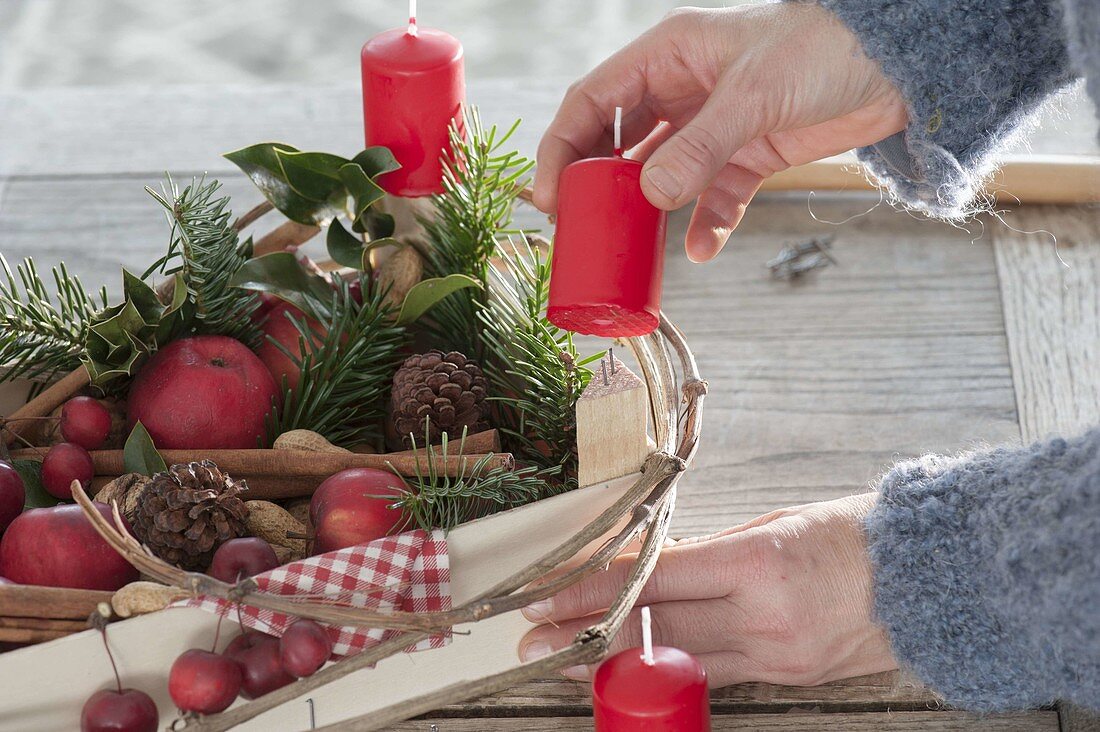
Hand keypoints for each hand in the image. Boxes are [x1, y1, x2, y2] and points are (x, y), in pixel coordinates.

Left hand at [518, 493, 897, 686]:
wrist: (933, 579)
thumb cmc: (855, 535)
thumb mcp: (775, 523)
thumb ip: (709, 550)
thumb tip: (649, 565)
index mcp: (761, 563)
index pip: (656, 578)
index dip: (594, 590)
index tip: (547, 596)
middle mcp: (766, 617)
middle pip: (655, 627)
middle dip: (586, 634)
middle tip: (534, 642)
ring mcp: (778, 656)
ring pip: (677, 663)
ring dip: (616, 664)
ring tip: (565, 663)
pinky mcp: (789, 678)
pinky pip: (715, 675)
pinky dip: (667, 672)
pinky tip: (632, 671)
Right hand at [533, 3, 905, 261]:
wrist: (898, 65)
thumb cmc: (825, 51)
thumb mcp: (753, 97)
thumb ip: (698, 147)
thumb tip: (649, 196)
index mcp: (668, 56)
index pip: (592, 102)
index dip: (561, 147)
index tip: (548, 196)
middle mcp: (682, 89)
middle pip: (617, 142)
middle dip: (597, 185)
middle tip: (581, 228)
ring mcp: (713, 125)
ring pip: (660, 175)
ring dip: (646, 212)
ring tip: (630, 249)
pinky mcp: (747, 154)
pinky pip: (713, 196)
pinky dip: (705, 223)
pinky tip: (700, 249)